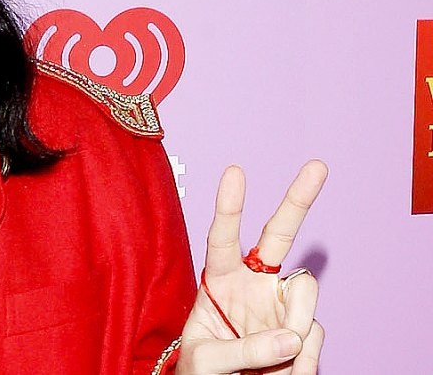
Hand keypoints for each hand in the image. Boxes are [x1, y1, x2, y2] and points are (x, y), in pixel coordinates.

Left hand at [177, 160, 327, 373]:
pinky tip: (284, 373)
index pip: (222, 238)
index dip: (229, 207)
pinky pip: (313, 335)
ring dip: (292, 327)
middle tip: (318, 165)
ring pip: (304, 293)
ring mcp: (282, 305)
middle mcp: (254, 285)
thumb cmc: (202, 371)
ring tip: (270, 364)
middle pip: (280, 235)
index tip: (235, 171)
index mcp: (219, 280)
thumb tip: (293, 339)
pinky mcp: (304, 330)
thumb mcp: (205, 361)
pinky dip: (303, 361)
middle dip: (298, 199)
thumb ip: (240, 350)